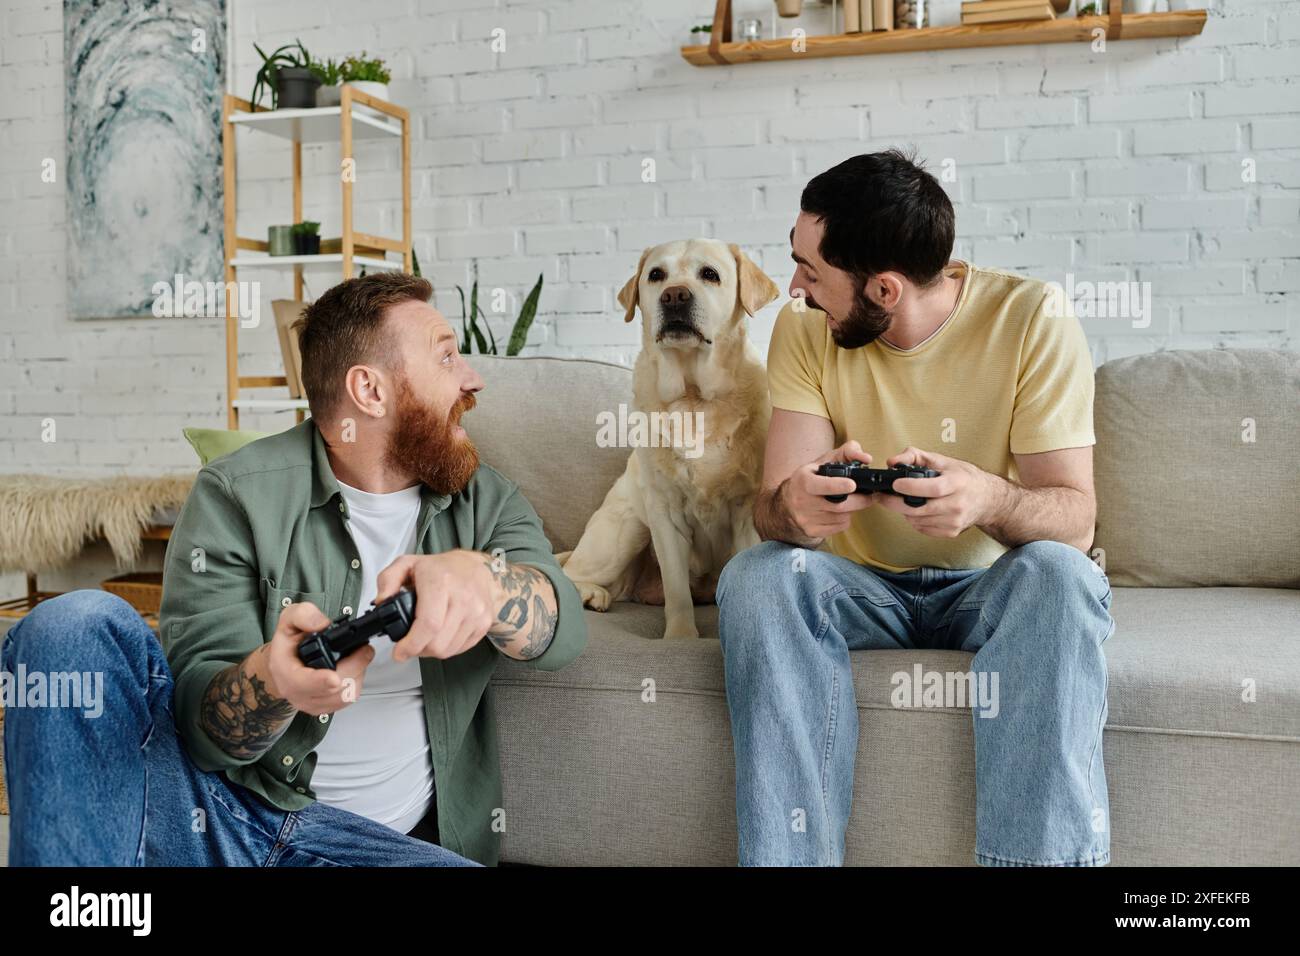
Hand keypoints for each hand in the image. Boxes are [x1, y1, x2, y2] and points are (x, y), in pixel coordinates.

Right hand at [266, 601, 375, 716]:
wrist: (286, 663)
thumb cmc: (288, 645)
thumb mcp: (289, 620)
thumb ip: (303, 615)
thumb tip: (321, 624)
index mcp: (286, 673)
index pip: (303, 683)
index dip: (321, 681)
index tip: (333, 678)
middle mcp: (298, 693)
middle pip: (334, 689)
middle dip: (354, 667)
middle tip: (364, 650)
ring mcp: (312, 703)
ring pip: (345, 695)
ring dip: (357, 675)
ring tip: (357, 657)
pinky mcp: (326, 707)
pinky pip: (348, 699)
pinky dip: (356, 682)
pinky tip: (353, 669)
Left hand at [374, 551, 496, 661]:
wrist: (476, 567)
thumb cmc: (441, 568)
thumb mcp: (407, 564)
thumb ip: (387, 580)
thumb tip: (381, 603)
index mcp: (441, 581)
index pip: (429, 624)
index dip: (411, 644)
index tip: (399, 652)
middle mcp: (463, 597)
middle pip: (437, 643)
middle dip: (418, 650)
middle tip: (410, 644)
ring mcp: (477, 612)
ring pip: (448, 650)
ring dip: (432, 650)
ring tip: (425, 638)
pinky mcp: (484, 623)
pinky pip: (460, 648)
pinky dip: (447, 648)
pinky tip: (440, 635)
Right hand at [781, 440, 879, 540]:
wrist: (790, 500)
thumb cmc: (813, 476)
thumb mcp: (826, 459)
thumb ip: (848, 452)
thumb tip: (866, 458)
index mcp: (803, 480)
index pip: (820, 485)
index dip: (837, 485)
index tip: (852, 485)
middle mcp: (801, 500)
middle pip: (838, 505)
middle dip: (859, 500)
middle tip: (870, 495)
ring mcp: (805, 518)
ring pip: (841, 517)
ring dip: (852, 509)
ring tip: (850, 501)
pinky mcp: (811, 531)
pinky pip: (838, 527)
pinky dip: (845, 519)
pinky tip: (840, 511)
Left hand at [879, 447, 1001, 538]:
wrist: (987, 498)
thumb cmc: (963, 477)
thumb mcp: (943, 461)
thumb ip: (915, 456)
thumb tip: (892, 462)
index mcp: (958, 483)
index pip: (933, 488)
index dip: (912, 487)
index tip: (895, 484)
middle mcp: (958, 504)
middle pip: (920, 508)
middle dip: (896, 503)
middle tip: (881, 496)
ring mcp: (955, 521)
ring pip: (918, 520)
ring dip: (904, 511)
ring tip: (902, 500)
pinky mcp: (951, 532)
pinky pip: (923, 528)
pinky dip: (914, 520)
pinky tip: (916, 510)